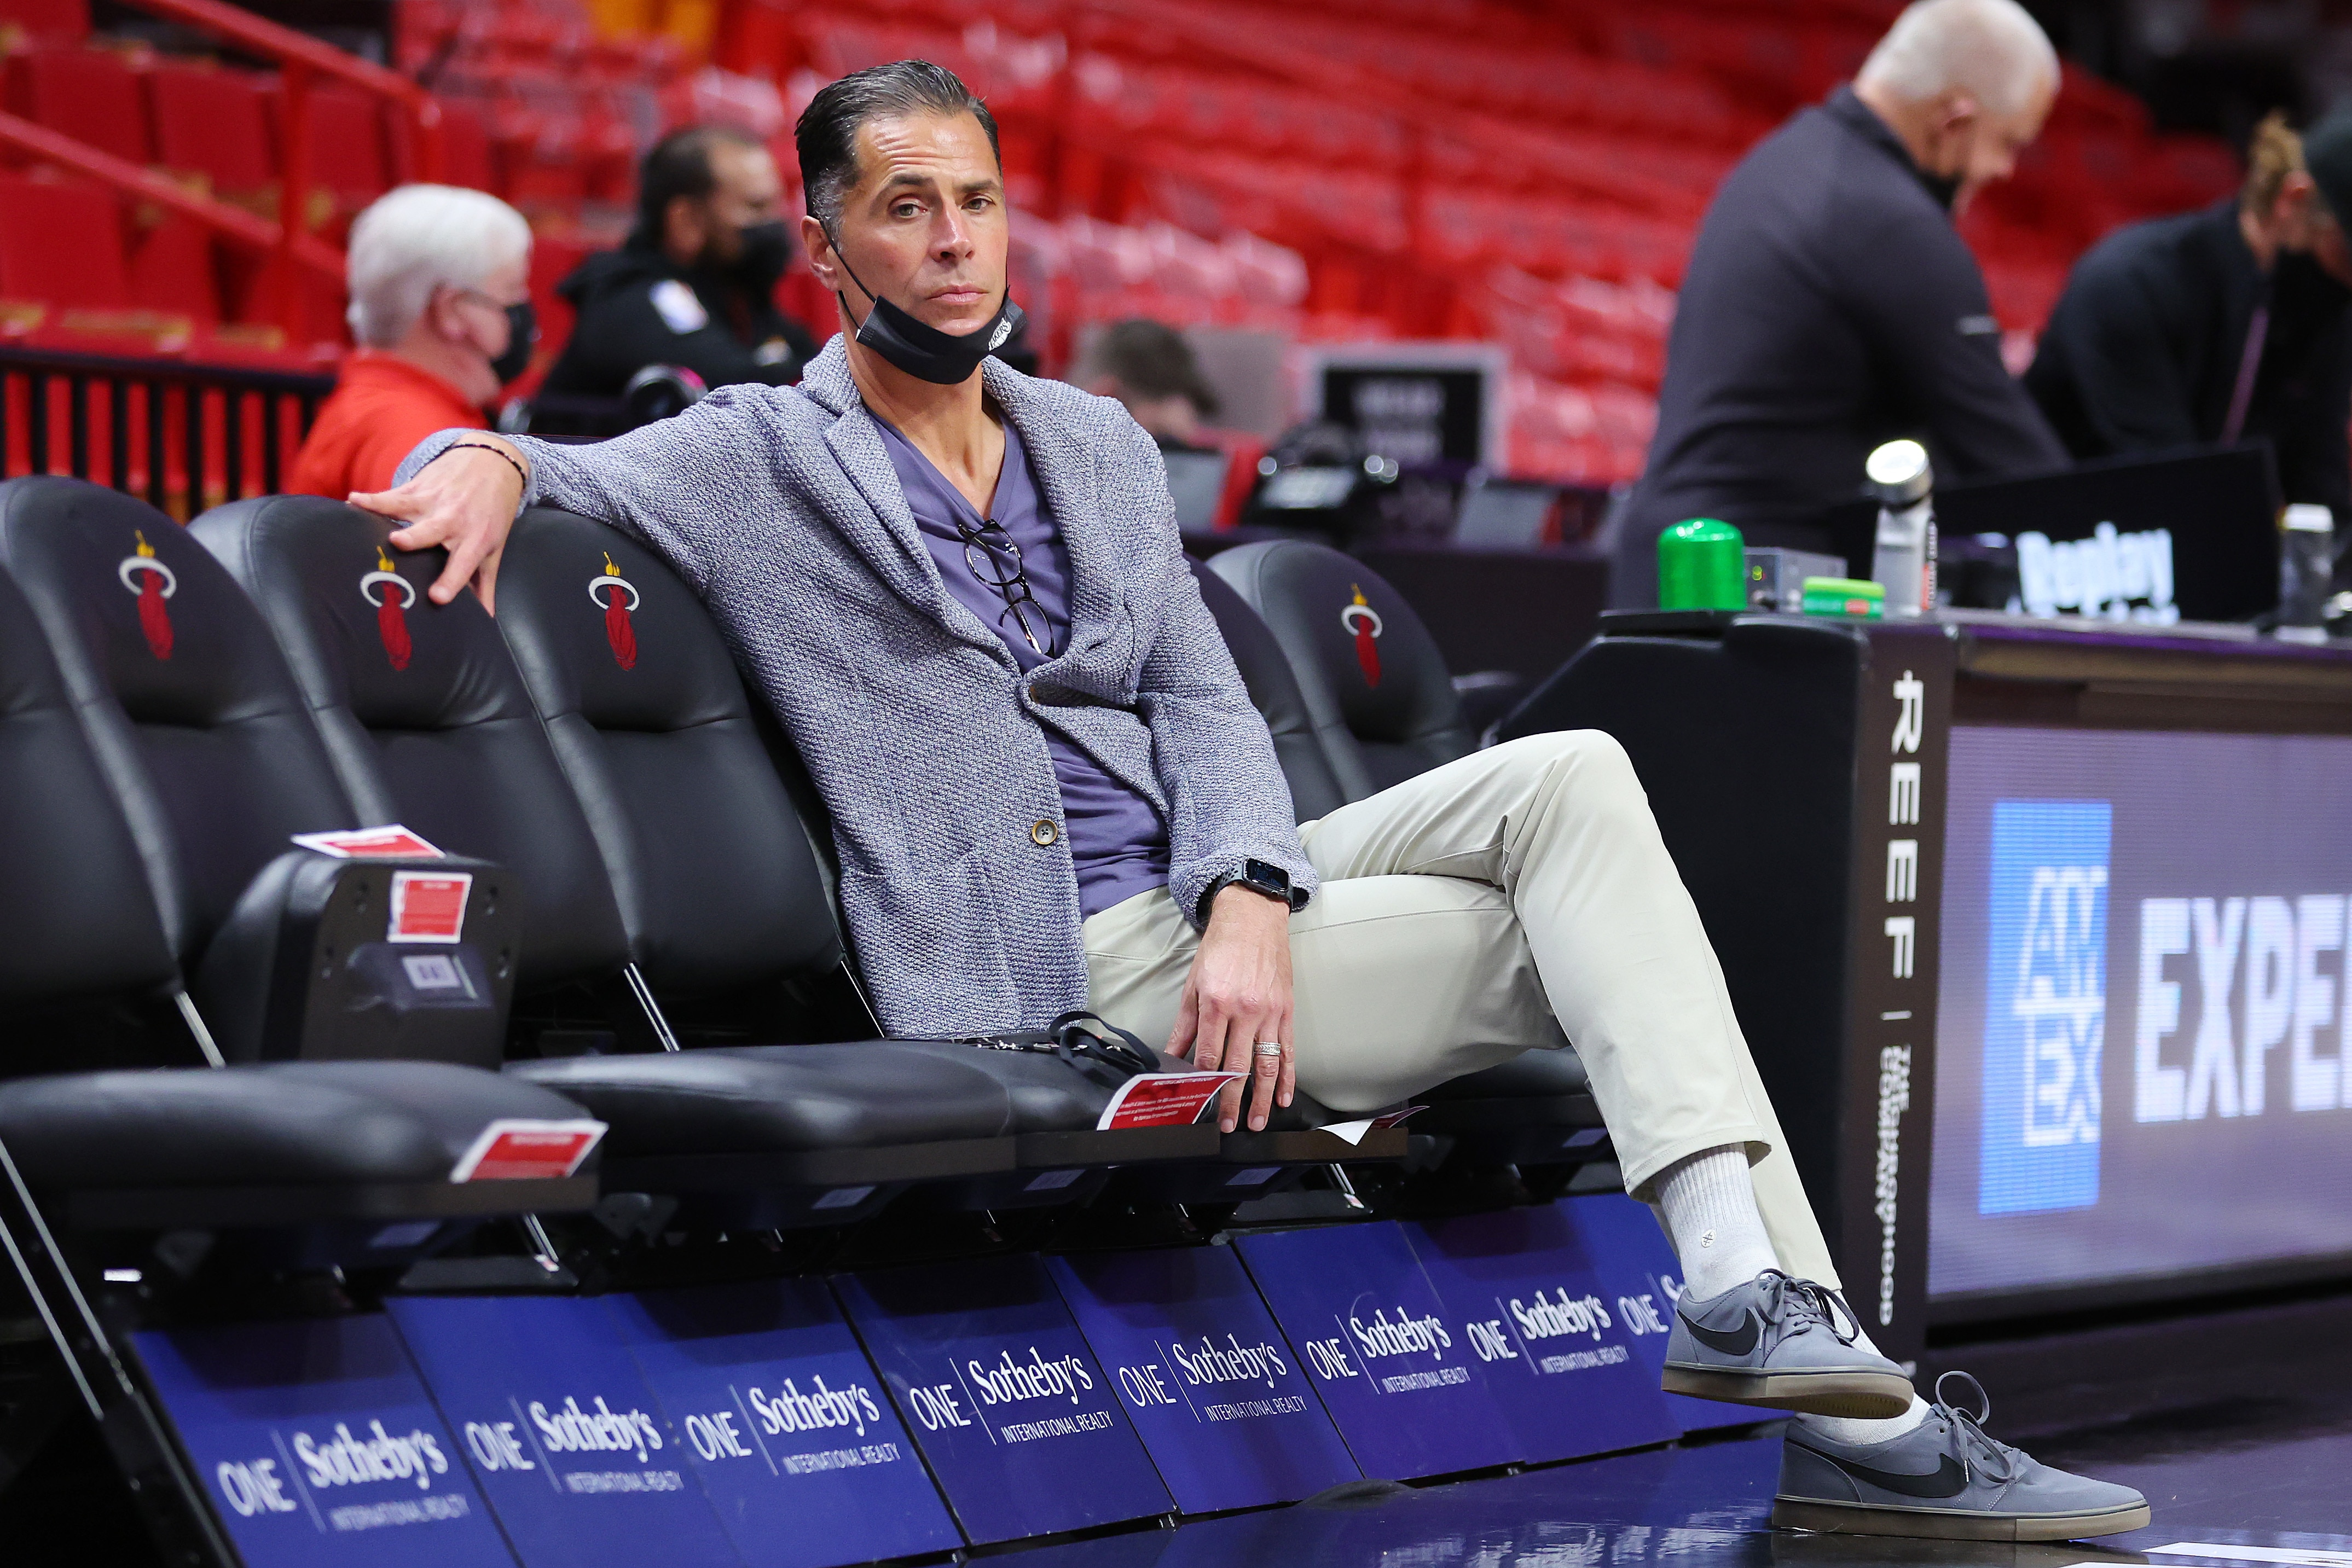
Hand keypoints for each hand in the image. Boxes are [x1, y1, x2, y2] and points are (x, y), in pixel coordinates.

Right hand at [347, 439, 528, 612]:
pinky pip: (391, 494)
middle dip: (416, 537)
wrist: (493, 463)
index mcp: (474, 539)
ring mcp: (432, 501)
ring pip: (405, 507)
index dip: (451, 580)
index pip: (463, 563)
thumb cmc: (491, 513)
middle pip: (432, 531)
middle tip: (398, 542)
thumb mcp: (493, 549)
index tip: (437, 597)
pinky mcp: (417, 487)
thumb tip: (485, 619)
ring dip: (384, 509)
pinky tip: (353, 501)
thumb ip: (485, 585)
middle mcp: (453, 520)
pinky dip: (372, 498)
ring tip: (360, 512)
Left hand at [1169, 885, 1294, 1132]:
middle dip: (1231, 1101)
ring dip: (1260, 1098)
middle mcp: (1245, 1011)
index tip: (1199, 1103)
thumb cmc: (1220, 948)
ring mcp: (1270, 1013)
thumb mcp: (1193, 984)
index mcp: (1217, 1003)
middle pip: (1237, 1066)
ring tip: (1256, 1122)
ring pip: (1266, 1065)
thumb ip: (1185, 1024)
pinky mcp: (1287, 1011)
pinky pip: (1288, 1051)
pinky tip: (1283, 1097)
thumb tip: (1172, 1055)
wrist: (1253, 918)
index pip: (1208, 1055)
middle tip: (1227, 1126)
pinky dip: (1287, 1077)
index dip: (1203, 1082)